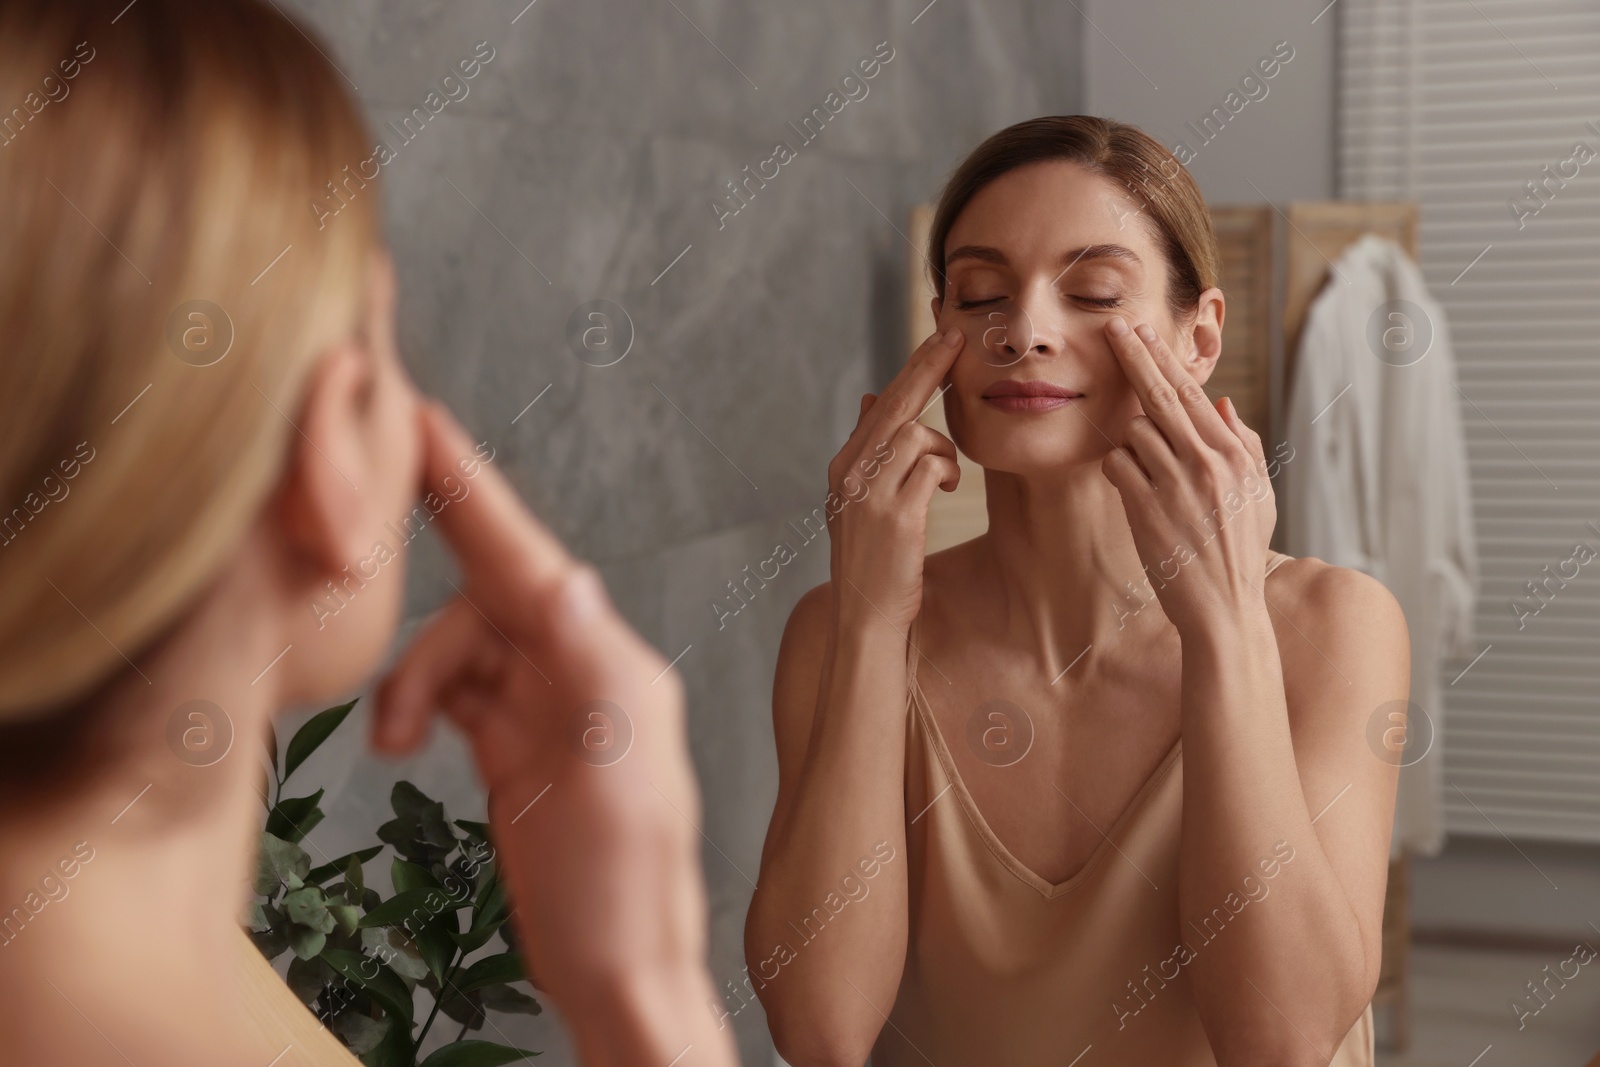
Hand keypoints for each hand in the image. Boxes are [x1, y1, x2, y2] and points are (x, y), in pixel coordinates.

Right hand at [372, 403, 735, 1065]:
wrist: (617, 969)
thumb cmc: (624, 890)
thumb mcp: (616, 784)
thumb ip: (595, 678)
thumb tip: (571, 581)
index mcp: (611, 664)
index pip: (529, 561)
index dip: (473, 492)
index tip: (423, 422)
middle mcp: (582, 671)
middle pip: (487, 591)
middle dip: (430, 583)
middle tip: (358, 536)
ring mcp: (546, 707)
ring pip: (461, 643)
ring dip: (416, 675)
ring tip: (392, 735)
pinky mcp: (514, 745)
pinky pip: (455, 689)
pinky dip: (420, 698)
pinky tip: (402, 734)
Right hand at [827, 328, 964, 632]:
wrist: (865, 616)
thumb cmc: (873, 561)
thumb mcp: (862, 502)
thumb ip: (870, 452)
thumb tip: (871, 398)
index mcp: (844, 466)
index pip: (883, 404)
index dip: (914, 369)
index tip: (940, 338)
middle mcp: (850, 472)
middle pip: (896, 403)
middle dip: (928, 367)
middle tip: (955, 336)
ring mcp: (870, 492)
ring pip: (917, 434)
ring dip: (943, 451)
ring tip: (945, 479)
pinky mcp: (895, 515)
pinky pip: (931, 466)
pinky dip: (946, 471)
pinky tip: (946, 489)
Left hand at [1098, 317, 1275, 634]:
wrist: (1224, 607)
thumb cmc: (1239, 550)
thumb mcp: (1259, 495)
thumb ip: (1243, 445)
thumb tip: (1222, 404)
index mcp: (1233, 454)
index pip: (1192, 393)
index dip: (1163, 358)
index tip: (1143, 331)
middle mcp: (1205, 462)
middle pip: (1160, 395)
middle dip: (1134, 356)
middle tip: (1113, 328)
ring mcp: (1175, 484)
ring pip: (1134, 431)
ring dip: (1132, 442)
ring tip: (1151, 474)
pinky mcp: (1146, 508)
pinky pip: (1118, 465)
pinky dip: (1120, 470)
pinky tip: (1133, 488)